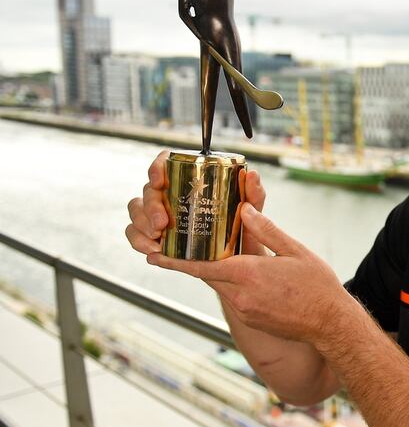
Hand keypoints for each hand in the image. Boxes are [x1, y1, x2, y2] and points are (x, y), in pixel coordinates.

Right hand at [125, 151, 268, 256]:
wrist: (241, 261)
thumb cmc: (245, 230)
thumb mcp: (252, 212)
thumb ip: (254, 193)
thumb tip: (252, 174)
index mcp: (190, 181)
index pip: (166, 164)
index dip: (157, 167)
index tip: (160, 180)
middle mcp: (171, 195)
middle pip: (149, 190)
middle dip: (150, 206)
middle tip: (162, 224)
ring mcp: (160, 215)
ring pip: (137, 210)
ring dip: (141, 223)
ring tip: (157, 239)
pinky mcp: (156, 236)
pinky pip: (135, 234)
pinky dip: (138, 241)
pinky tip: (152, 250)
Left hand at [147, 204, 350, 344]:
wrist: (330, 324)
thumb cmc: (317, 286)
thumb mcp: (295, 251)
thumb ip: (266, 230)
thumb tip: (244, 210)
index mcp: (248, 274)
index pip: (201, 265)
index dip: (174, 260)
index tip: (153, 255)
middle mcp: (240, 295)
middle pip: (208, 274)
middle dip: (195, 260)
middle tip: (184, 246)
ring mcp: (244, 310)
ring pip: (221, 285)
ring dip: (218, 271)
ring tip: (223, 257)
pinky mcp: (251, 320)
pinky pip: (234, 297)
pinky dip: (233, 285)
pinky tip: (247, 277)